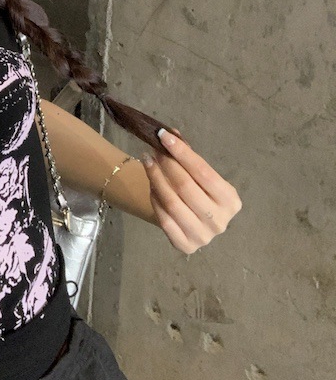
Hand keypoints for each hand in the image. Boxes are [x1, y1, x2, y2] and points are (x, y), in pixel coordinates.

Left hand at [143, 129, 241, 254]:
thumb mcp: (200, 176)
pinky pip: (164, 218)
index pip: (203, 172)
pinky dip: (155, 198)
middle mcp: (220, 221)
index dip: (182, 152)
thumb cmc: (200, 193)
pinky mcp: (185, 246)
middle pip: (185, 187)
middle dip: (166, 164)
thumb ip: (187, 156)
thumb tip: (170, 133)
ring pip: (172, 202)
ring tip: (147, 161)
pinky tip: (151, 184)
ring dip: (156, 178)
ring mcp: (203, 236)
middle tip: (152, 150)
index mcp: (231, 200)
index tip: (163, 135)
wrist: (194, 223)